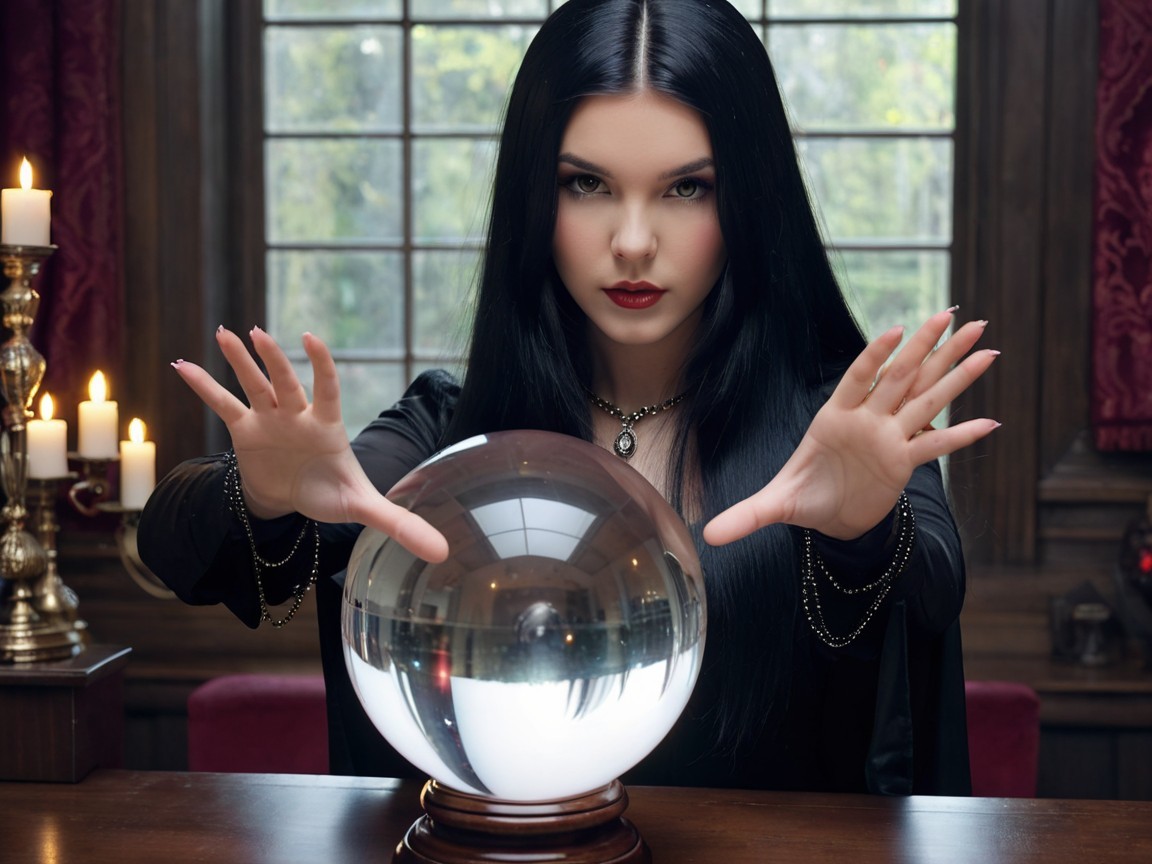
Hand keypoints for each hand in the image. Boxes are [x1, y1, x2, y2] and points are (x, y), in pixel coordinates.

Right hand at [172, 326, 447, 562]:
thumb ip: (400, 524)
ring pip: (254, 385)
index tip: (312, 338)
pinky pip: (223, 405)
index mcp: (327, 426)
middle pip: (284, 382)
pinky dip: (204, 386)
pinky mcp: (245, 430)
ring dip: (240, 361)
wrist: (295, 499)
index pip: (326, 389)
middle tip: (257, 334)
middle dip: (273, 360)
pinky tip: (182, 366)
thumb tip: (442, 552)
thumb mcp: (364, 509)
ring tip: (226, 333)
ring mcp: (270, 419)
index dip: (321, 365)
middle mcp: (297, 415)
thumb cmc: (332, 494)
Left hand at [702, 310, 999, 544]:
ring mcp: (890, 438)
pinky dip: (962, 436)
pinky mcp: (905, 461)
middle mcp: (867, 421)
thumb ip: (746, 516)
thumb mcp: (774, 507)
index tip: (895, 330)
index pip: (857, 380)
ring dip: (955, 374)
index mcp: (835, 418)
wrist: (827, 518)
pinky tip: (991, 421)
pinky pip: (938, 447)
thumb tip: (707, 536)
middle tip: (954, 314)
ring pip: (926, 399)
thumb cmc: (803, 498)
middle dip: (926, 347)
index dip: (875, 356)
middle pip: (901, 377)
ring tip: (985, 344)